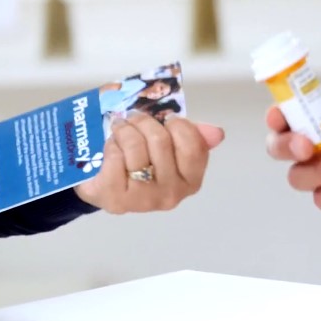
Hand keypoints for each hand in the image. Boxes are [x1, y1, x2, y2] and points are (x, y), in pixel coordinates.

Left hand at [76, 113, 224, 213]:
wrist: (104, 184)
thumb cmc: (140, 160)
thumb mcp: (168, 144)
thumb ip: (193, 137)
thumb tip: (217, 133)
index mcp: (191, 180)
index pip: (193, 145)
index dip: (177, 125)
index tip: (165, 121)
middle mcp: (172, 194)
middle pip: (160, 140)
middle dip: (143, 122)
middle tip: (133, 120)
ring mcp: (145, 200)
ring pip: (136, 146)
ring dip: (123, 131)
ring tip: (119, 131)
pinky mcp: (117, 200)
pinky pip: (115, 157)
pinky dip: (110, 146)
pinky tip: (110, 151)